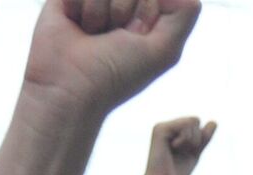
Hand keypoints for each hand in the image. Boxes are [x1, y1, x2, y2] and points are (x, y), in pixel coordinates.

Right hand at [22, 0, 201, 115]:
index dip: (147, 12)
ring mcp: (93, 2)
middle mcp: (118, 7)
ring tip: (91, 33)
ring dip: (98, 11)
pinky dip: (78, 5)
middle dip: (122, 10)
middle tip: (112, 37)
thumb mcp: (163, 50)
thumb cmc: (116, 75)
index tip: (136, 37)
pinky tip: (74, 24)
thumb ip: (184, 14)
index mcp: (144, 17)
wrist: (68, 87)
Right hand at [142, 116, 216, 174]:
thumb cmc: (176, 172)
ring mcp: (162, 126)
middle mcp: (167, 126)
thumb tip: (214, 122)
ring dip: (191, 140)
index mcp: (173, 131)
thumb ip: (203, 137)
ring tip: (177, 151)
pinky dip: (185, 139)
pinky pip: (185, 124)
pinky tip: (173, 147)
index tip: (186, 153)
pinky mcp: (160, 129)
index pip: (196, 124)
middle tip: (181, 152)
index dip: (198, 139)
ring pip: (192, 121)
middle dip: (195, 139)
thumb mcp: (195, 152)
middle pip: (195, 120)